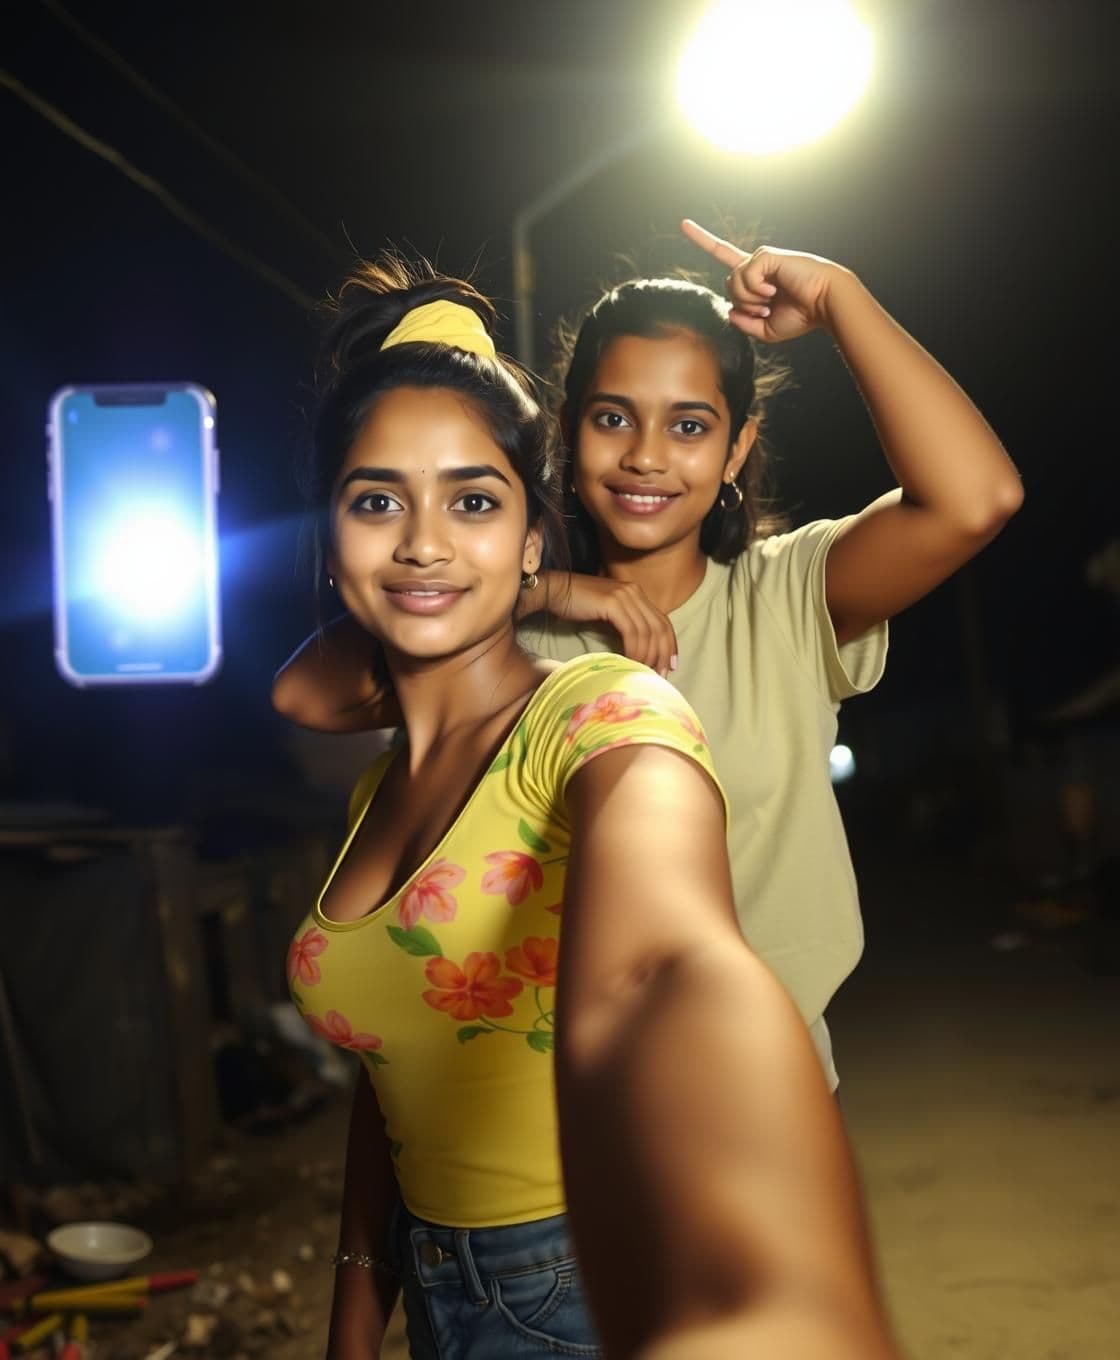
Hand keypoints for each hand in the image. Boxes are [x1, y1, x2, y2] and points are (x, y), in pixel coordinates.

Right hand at [530, 572, 677, 676]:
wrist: (555, 590)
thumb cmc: (577, 604)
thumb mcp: (607, 612)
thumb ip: (624, 623)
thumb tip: (638, 648)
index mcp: (636, 593)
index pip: (662, 621)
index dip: (670, 645)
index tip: (670, 666)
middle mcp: (635, 592)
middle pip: (660, 627)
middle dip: (663, 654)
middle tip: (660, 674)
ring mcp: (625, 595)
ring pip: (646, 631)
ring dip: (647, 655)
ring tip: (643, 671)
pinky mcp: (613, 603)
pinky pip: (631, 631)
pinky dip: (634, 649)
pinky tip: (630, 661)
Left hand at [681, 219, 849, 342]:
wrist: (824, 304)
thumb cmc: (801, 316)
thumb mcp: (765, 330)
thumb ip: (743, 323)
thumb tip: (730, 310)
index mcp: (755, 277)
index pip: (724, 256)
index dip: (703, 240)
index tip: (683, 223)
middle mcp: (756, 264)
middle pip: (727, 284)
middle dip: (742, 304)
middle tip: (765, 310)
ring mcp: (761, 258)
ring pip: (733, 281)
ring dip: (749, 299)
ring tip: (771, 301)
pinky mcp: (767, 255)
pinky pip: (746, 275)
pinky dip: (756, 289)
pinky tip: (773, 290)